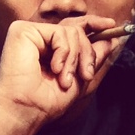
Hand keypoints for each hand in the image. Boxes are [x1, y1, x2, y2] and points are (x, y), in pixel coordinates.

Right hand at [0, 16, 122, 127]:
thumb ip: (93, 57)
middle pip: (76, 29)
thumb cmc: (45, 102)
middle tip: (86, 74)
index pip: (73, 28)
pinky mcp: (22, 31)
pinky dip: (64, 52)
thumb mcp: (79, 78)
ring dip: (75, 58)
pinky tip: (54, 69)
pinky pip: (59, 32)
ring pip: (71, 31)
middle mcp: (38, 39)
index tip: (111, 25)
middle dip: (87, 52)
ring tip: (65, 79)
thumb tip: (112, 39)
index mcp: (48, 49)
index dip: (93, 23)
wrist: (25, 110)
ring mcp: (30, 33)